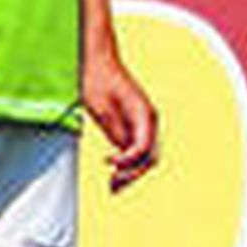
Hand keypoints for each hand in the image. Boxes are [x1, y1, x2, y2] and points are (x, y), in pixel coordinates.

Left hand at [82, 46, 158, 192]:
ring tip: (112, 187)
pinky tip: (112, 172)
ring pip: (144, 157)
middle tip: (112, 186)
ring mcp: (143, 124)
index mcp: (145, 114)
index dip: (128, 161)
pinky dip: (126, 163)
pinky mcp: (133, 126)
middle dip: (132, 174)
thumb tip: (122, 157)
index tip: (109, 164)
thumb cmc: (98, 80)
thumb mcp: (101, 108)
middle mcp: (149, 121)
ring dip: (130, 173)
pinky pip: (135, 150)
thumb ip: (115, 132)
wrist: (98, 60)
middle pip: (149, 157)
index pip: (144, 148)